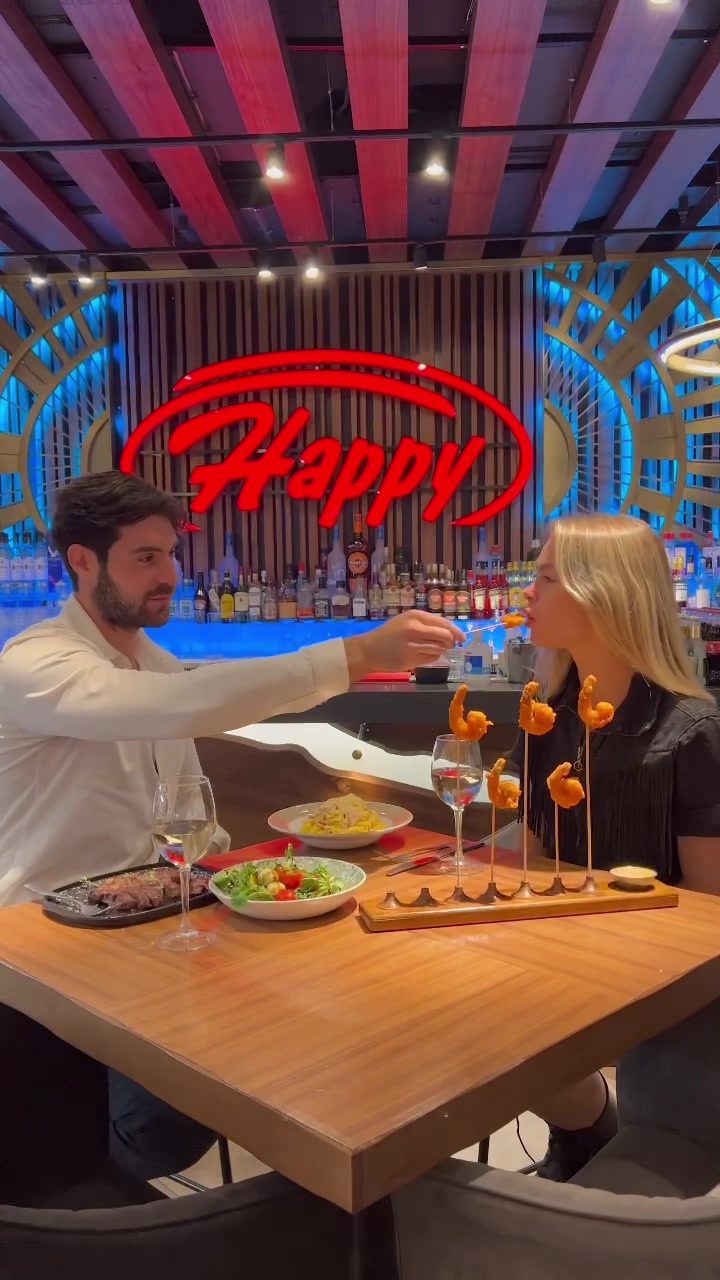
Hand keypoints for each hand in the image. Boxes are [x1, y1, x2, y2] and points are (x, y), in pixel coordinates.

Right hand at [343, 611, 464, 680]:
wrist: (369, 650)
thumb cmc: (389, 634)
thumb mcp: (406, 621)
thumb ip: (427, 624)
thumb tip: (450, 632)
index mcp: (415, 616)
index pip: (444, 623)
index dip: (456, 631)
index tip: (462, 638)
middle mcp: (414, 628)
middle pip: (444, 636)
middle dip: (451, 642)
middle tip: (451, 645)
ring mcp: (412, 644)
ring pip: (439, 649)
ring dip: (440, 651)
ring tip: (429, 649)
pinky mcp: (410, 658)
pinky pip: (431, 659)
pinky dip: (432, 658)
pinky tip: (422, 655)